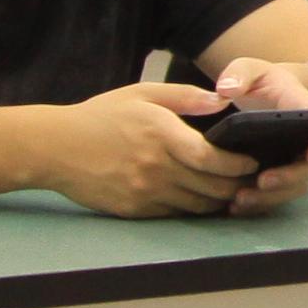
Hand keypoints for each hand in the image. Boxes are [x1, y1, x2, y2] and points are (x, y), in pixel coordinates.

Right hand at [44, 86, 260, 217]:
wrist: (56, 147)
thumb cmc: (101, 115)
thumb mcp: (143, 93)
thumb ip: (185, 96)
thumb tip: (221, 102)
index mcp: (162, 135)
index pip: (211, 159)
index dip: (238, 165)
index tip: (252, 162)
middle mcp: (156, 168)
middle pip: (211, 187)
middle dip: (236, 186)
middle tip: (249, 180)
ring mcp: (144, 192)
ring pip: (196, 206)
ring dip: (217, 201)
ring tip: (230, 192)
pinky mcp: (134, 209)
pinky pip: (173, 214)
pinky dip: (190, 208)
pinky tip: (198, 199)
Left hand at [207, 55, 307, 211]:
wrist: (270, 98)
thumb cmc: (264, 82)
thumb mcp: (250, 69)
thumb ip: (239, 73)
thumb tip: (224, 91)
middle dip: (290, 178)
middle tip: (262, 182)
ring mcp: (300, 163)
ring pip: (297, 186)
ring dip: (273, 197)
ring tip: (241, 200)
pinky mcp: (286, 178)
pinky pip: (281, 195)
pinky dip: (261, 203)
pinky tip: (235, 207)